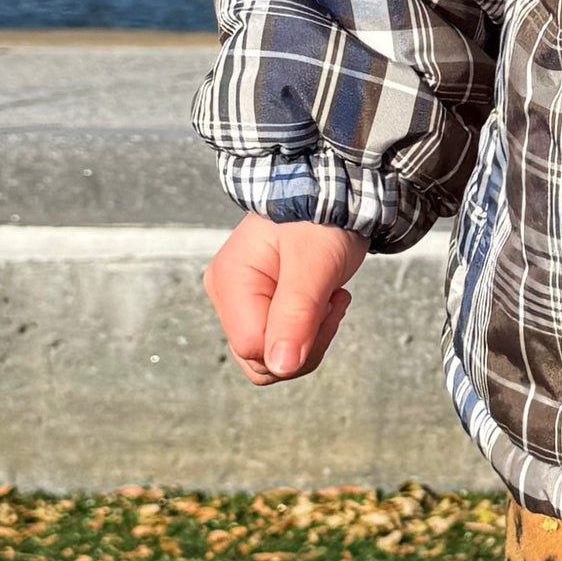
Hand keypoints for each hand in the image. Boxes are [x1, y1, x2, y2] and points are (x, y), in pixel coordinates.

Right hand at [203, 215, 367, 385]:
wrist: (332, 193)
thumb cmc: (321, 218)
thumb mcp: (314, 265)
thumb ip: (296, 316)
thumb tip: (281, 367)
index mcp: (230, 283)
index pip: (255, 349)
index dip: (298, 344)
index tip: (328, 305)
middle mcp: (228, 296)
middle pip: (261, 360)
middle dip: (306, 344)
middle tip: (330, 302)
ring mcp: (242, 302)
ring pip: (273, 356)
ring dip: (311, 337)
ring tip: (327, 297)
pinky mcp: (260, 305)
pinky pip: (283, 341)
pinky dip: (310, 330)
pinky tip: (323, 299)